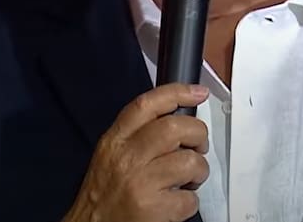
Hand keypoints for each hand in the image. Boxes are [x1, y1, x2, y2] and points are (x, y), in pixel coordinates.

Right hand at [63, 83, 210, 221]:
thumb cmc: (103, 196)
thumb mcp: (109, 156)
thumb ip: (136, 135)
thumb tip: (175, 119)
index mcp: (115, 141)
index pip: (147, 105)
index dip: (177, 93)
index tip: (198, 93)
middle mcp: (126, 158)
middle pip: (174, 128)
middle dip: (198, 134)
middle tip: (199, 146)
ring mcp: (139, 183)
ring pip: (189, 161)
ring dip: (199, 170)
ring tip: (189, 179)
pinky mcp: (152, 209)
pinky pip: (189, 198)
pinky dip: (190, 202)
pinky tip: (177, 203)